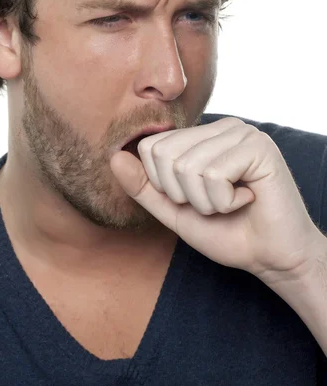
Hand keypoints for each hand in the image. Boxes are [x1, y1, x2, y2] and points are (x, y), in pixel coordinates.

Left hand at [110, 117, 323, 284]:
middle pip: (165, 155)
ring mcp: (241, 132)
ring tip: (231, 202)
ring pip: (187, 166)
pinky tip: (247, 198)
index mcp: (201, 136)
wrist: (271, 258)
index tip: (194, 199)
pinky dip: (224, 201)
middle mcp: (220, 127)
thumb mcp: (175, 211)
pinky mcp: (258, 146)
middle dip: (183, 195)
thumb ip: (145, 187)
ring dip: (205, 201)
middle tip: (214, 203)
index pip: (151, 147)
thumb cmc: (227, 232)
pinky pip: (213, 175)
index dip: (163, 185)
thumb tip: (114, 158)